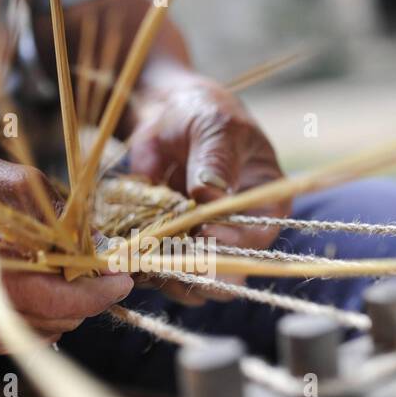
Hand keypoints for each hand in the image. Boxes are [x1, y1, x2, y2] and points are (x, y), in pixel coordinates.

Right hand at [0, 154, 132, 356]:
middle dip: (85, 294)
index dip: (98, 291)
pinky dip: (41, 315)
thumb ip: (62, 215)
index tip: (122, 278)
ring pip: (47, 331)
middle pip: (58, 318)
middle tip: (92, 267)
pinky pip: (26, 336)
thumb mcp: (16, 184)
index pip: (55, 296)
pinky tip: (30, 286)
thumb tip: (103, 246)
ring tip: (55, 271)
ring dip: (64, 305)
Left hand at [127, 74, 289, 302]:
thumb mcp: (214, 127)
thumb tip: (210, 194)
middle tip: (173, 257)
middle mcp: (239, 232)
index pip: (258, 238)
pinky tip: (129, 255)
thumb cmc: (203, 113)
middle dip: (202, 272)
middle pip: (230, 272)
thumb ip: (215, 159)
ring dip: (169, 275)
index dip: (235, 244)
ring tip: (145, 256)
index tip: (205, 233)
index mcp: (266, 203)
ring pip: (195, 282)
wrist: (165, 117)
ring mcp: (204, 244)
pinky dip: (145, 270)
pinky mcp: (171, 247)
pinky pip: (162, 273)